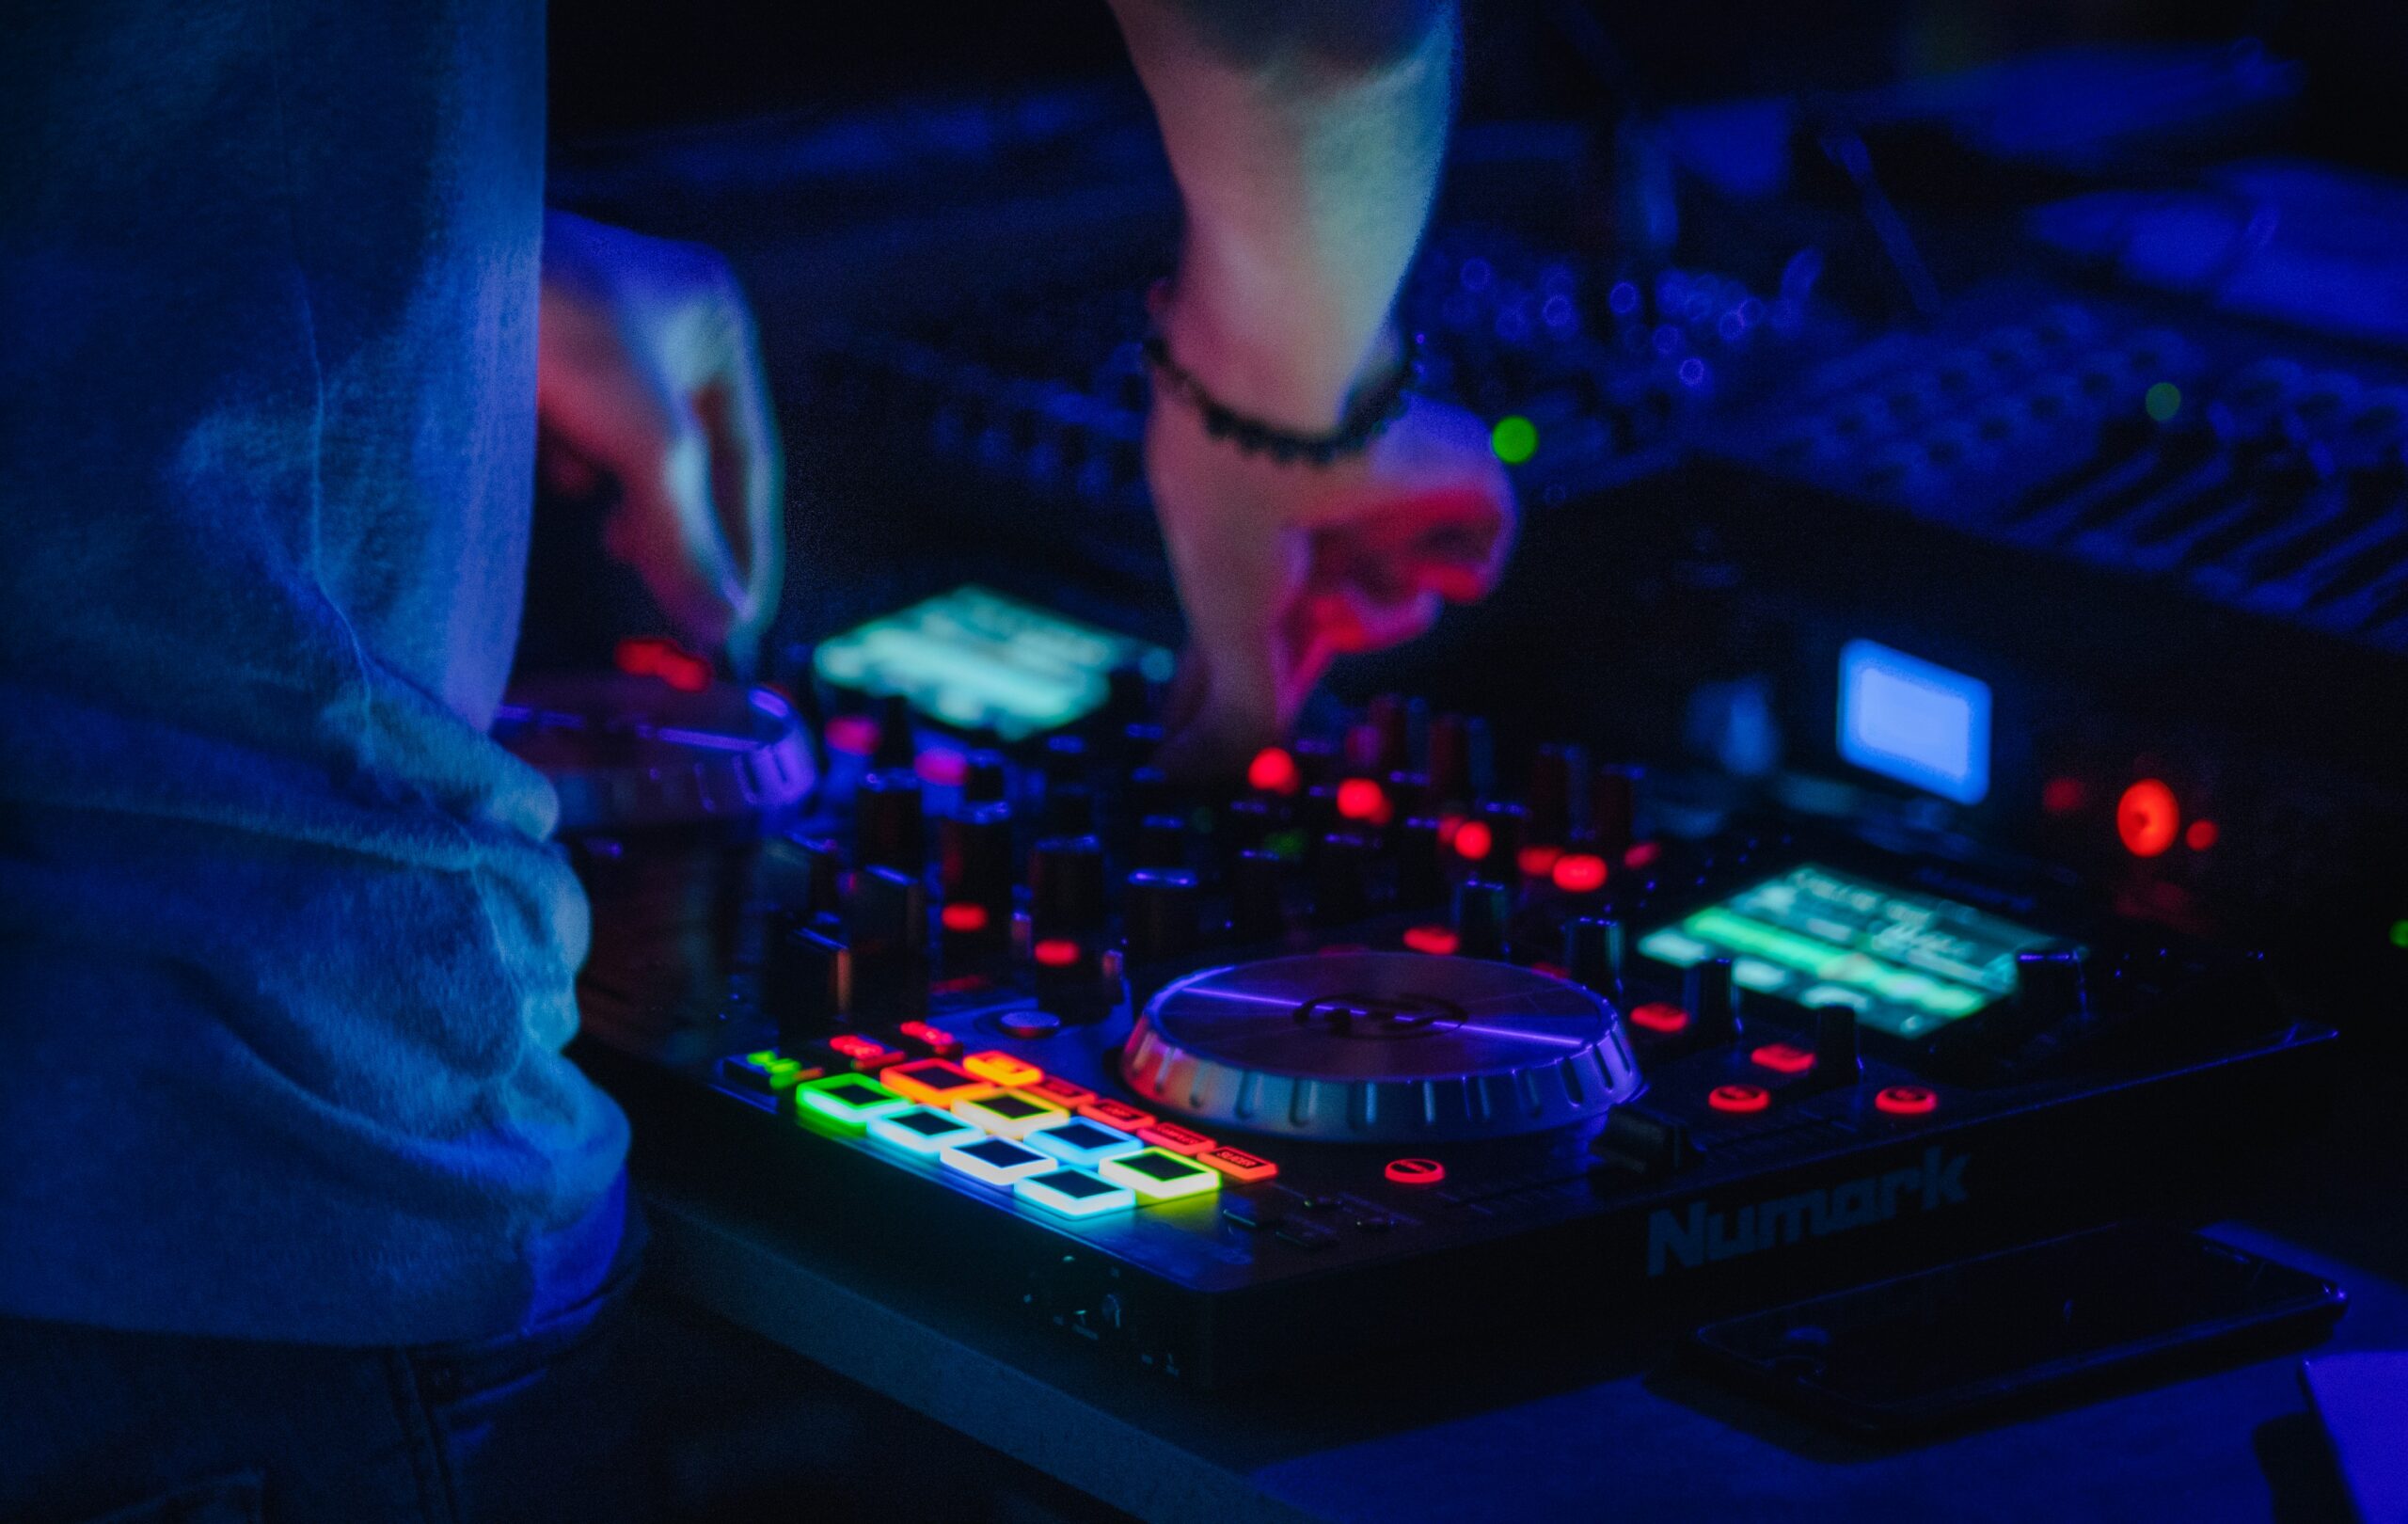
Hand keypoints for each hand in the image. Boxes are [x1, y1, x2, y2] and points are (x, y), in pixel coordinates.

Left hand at [537, 211, 781, 673]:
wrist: (424, 264)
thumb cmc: (558, 326)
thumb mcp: (645, 444)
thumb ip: (687, 538)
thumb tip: (725, 625)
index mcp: (716, 321)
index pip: (750, 457)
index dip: (746, 545)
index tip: (738, 621)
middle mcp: (665, 317)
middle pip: (690, 454)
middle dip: (677, 525)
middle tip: (669, 593)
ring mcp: (593, 326)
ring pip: (628, 444)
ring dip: (621, 495)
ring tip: (609, 540)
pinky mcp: (532, 341)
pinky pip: (571, 423)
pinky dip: (566, 457)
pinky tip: (550, 468)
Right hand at [1147, 383, 1514, 779]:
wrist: (1283, 397)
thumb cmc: (1239, 509)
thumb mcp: (1231, 626)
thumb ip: (1233, 710)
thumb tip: (1179, 774)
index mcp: (1253, 562)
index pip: (1257, 642)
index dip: (1253, 689)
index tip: (1231, 740)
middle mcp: (1318, 532)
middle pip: (1346, 619)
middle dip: (1349, 628)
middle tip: (1327, 611)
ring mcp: (1388, 505)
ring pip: (1408, 599)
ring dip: (1385, 609)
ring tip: (1354, 578)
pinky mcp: (1455, 481)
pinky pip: (1482, 560)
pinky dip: (1459, 570)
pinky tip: (1424, 561)